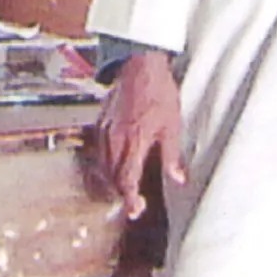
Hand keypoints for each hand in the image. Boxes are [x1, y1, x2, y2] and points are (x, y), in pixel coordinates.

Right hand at [92, 48, 186, 217]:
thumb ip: (172, 156)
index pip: (127, 180)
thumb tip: (177, 178)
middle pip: (112, 177)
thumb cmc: (158, 91)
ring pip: (103, 166)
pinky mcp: (100, 123)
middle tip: (135, 201)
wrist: (139, 65)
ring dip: (113, 180)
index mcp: (134, 142)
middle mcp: (115, 139)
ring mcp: (105, 131)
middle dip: (122, 192)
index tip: (134, 210)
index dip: (130, 200)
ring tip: (125, 186)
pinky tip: (115, 164)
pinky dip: (106, 164)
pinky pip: (99, 152)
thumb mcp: (172, 125)